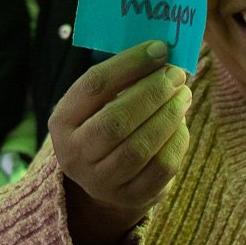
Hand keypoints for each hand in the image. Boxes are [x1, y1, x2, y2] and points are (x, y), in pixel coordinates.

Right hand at [48, 40, 190, 244]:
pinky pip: (161, 168)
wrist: (101, 179)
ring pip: (140, 147)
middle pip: (116, 119)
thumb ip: (120, 79)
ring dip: (169, 116)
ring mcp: (100, 181)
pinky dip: (177, 141)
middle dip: (152, 92)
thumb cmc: (102, 125)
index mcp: (61, 121)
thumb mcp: (95, 104)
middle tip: (176, 74)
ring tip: (184, 95)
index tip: (159, 48)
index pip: (94, 85)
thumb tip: (162, 52)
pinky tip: (182, 124)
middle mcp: (74, 154)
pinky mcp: (130, 196)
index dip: (130, 64)